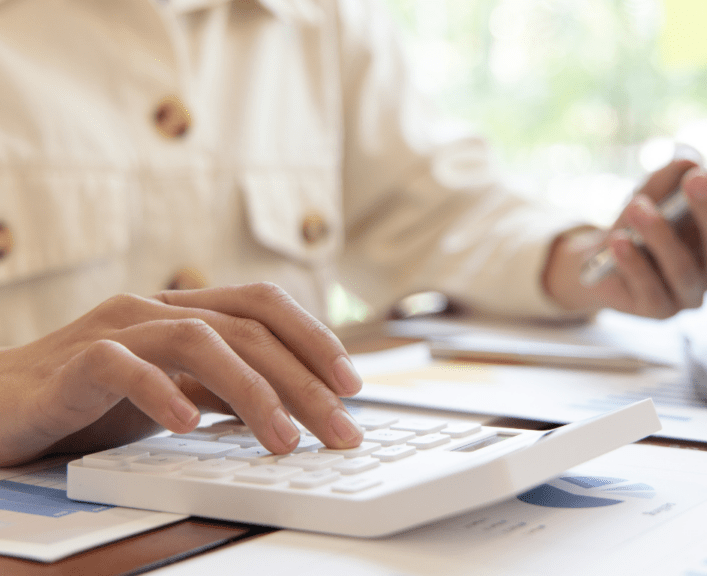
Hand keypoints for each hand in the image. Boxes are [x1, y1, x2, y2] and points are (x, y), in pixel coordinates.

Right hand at [0, 283, 363, 465]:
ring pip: (197, 340)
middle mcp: (152, 309)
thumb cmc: (89, 401)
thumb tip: (298, 409)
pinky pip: (120, 366)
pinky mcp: (69, 365)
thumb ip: (225, 390)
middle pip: (246, 328)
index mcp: (182, 311)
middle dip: (303, 380)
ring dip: (251, 391)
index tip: (353, 384)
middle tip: (339, 428)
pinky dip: (160, 392)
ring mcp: (111, 331)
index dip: (314, 338)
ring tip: (283, 440)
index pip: (263, 305)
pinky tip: (187, 426)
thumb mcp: (174, 392)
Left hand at [544, 137, 706, 318]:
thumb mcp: (651, 192)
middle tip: (698, 177)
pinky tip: (618, 241)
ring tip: (638, 207)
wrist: (598, 267)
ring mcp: (691, 293)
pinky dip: (633, 263)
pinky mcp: (659, 310)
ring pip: (682, 268)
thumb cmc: (636, 225)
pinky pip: (648, 287)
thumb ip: (669, 177)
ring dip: (659, 236)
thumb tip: (689, 163)